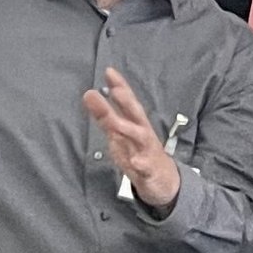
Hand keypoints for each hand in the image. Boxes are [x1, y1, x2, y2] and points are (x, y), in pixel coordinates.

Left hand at [83, 68, 180, 210]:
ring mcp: (147, 150)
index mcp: (136, 123)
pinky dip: (140, 163)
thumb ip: (105, 115)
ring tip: (115, 123)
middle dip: (127, 102)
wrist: (163, 180)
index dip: (120, 87)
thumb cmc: (139, 151)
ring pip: (139, 138)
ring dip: (129, 130)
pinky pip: (145, 166)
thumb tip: (89, 95)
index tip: (109, 72)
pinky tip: (134, 161)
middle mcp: (143, 133)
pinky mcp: (150, 169)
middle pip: (136, 114)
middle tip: (116, 90)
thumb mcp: (120, 133)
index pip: (128, 102)